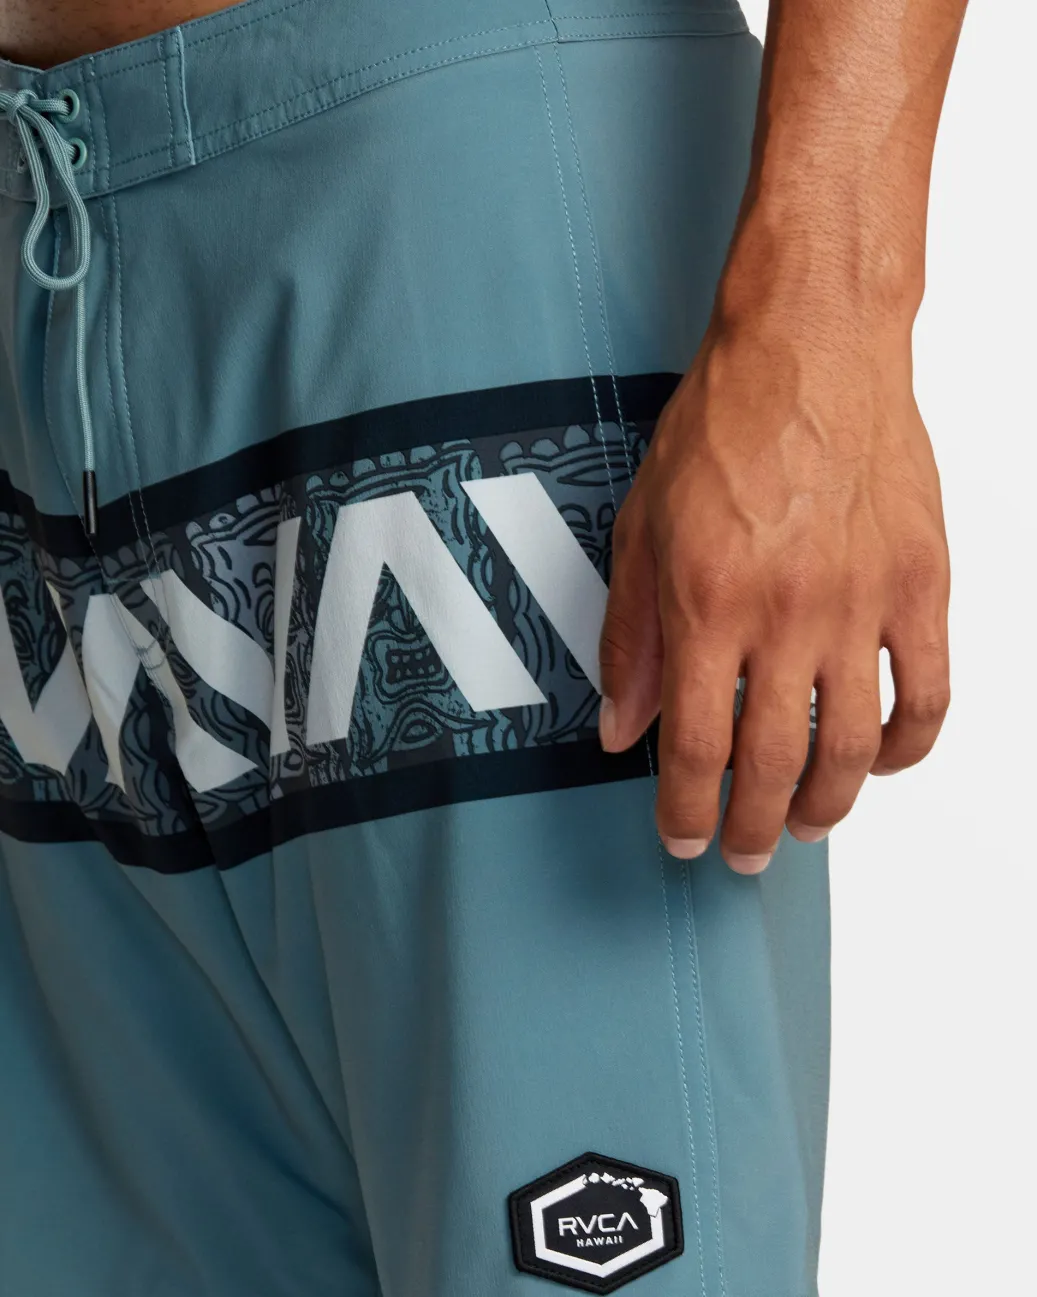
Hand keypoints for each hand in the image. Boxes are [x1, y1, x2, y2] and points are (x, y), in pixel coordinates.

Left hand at [598, 301, 950, 872]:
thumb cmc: (723, 425)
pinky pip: (926, 694)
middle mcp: (785, 616)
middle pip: (771, 765)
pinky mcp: (921, 585)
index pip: (694, 749)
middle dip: (749, 828)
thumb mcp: (643, 527)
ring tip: (806, 826)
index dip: (685, 812)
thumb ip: (631, 637)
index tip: (681, 838)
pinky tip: (881, 762)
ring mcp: (861, 604)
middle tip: (741, 852)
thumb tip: (622, 728)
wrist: (812, 348)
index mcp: (707, 604)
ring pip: (851, 748)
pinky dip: (906, 746)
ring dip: (827, 807)